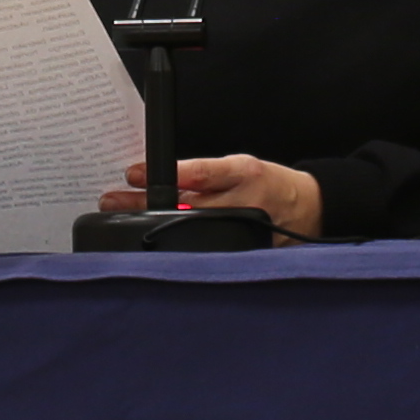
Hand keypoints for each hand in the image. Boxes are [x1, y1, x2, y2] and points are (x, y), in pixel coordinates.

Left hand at [94, 153, 323, 241]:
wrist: (307, 208)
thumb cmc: (267, 184)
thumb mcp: (238, 167)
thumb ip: (204, 176)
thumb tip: (155, 179)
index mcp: (243, 173)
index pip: (199, 171)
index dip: (163, 174)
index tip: (133, 174)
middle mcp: (242, 202)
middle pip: (185, 205)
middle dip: (144, 205)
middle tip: (112, 201)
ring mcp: (242, 231)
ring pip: (190, 230)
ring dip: (151, 228)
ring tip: (121, 225)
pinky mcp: (243, 251)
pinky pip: (205, 251)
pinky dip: (178, 251)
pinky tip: (152, 252)